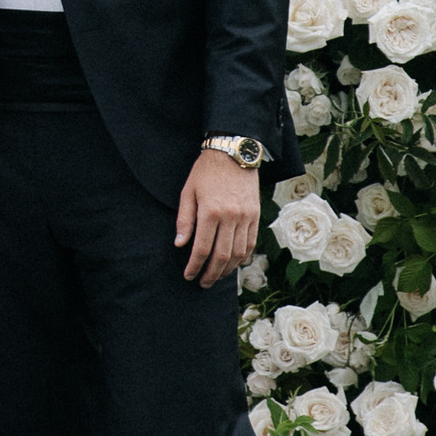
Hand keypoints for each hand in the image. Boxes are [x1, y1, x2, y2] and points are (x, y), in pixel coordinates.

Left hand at [175, 146, 260, 287]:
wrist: (233, 153)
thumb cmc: (206, 172)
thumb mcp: (188, 192)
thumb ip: (184, 220)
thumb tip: (179, 245)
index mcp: (210, 211)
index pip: (201, 248)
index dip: (194, 265)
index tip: (188, 275)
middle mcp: (230, 217)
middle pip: (222, 255)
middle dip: (211, 273)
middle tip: (202, 283)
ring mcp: (246, 217)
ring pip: (238, 253)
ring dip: (227, 269)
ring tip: (216, 276)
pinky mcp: (256, 215)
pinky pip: (250, 243)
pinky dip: (242, 257)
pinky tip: (233, 264)